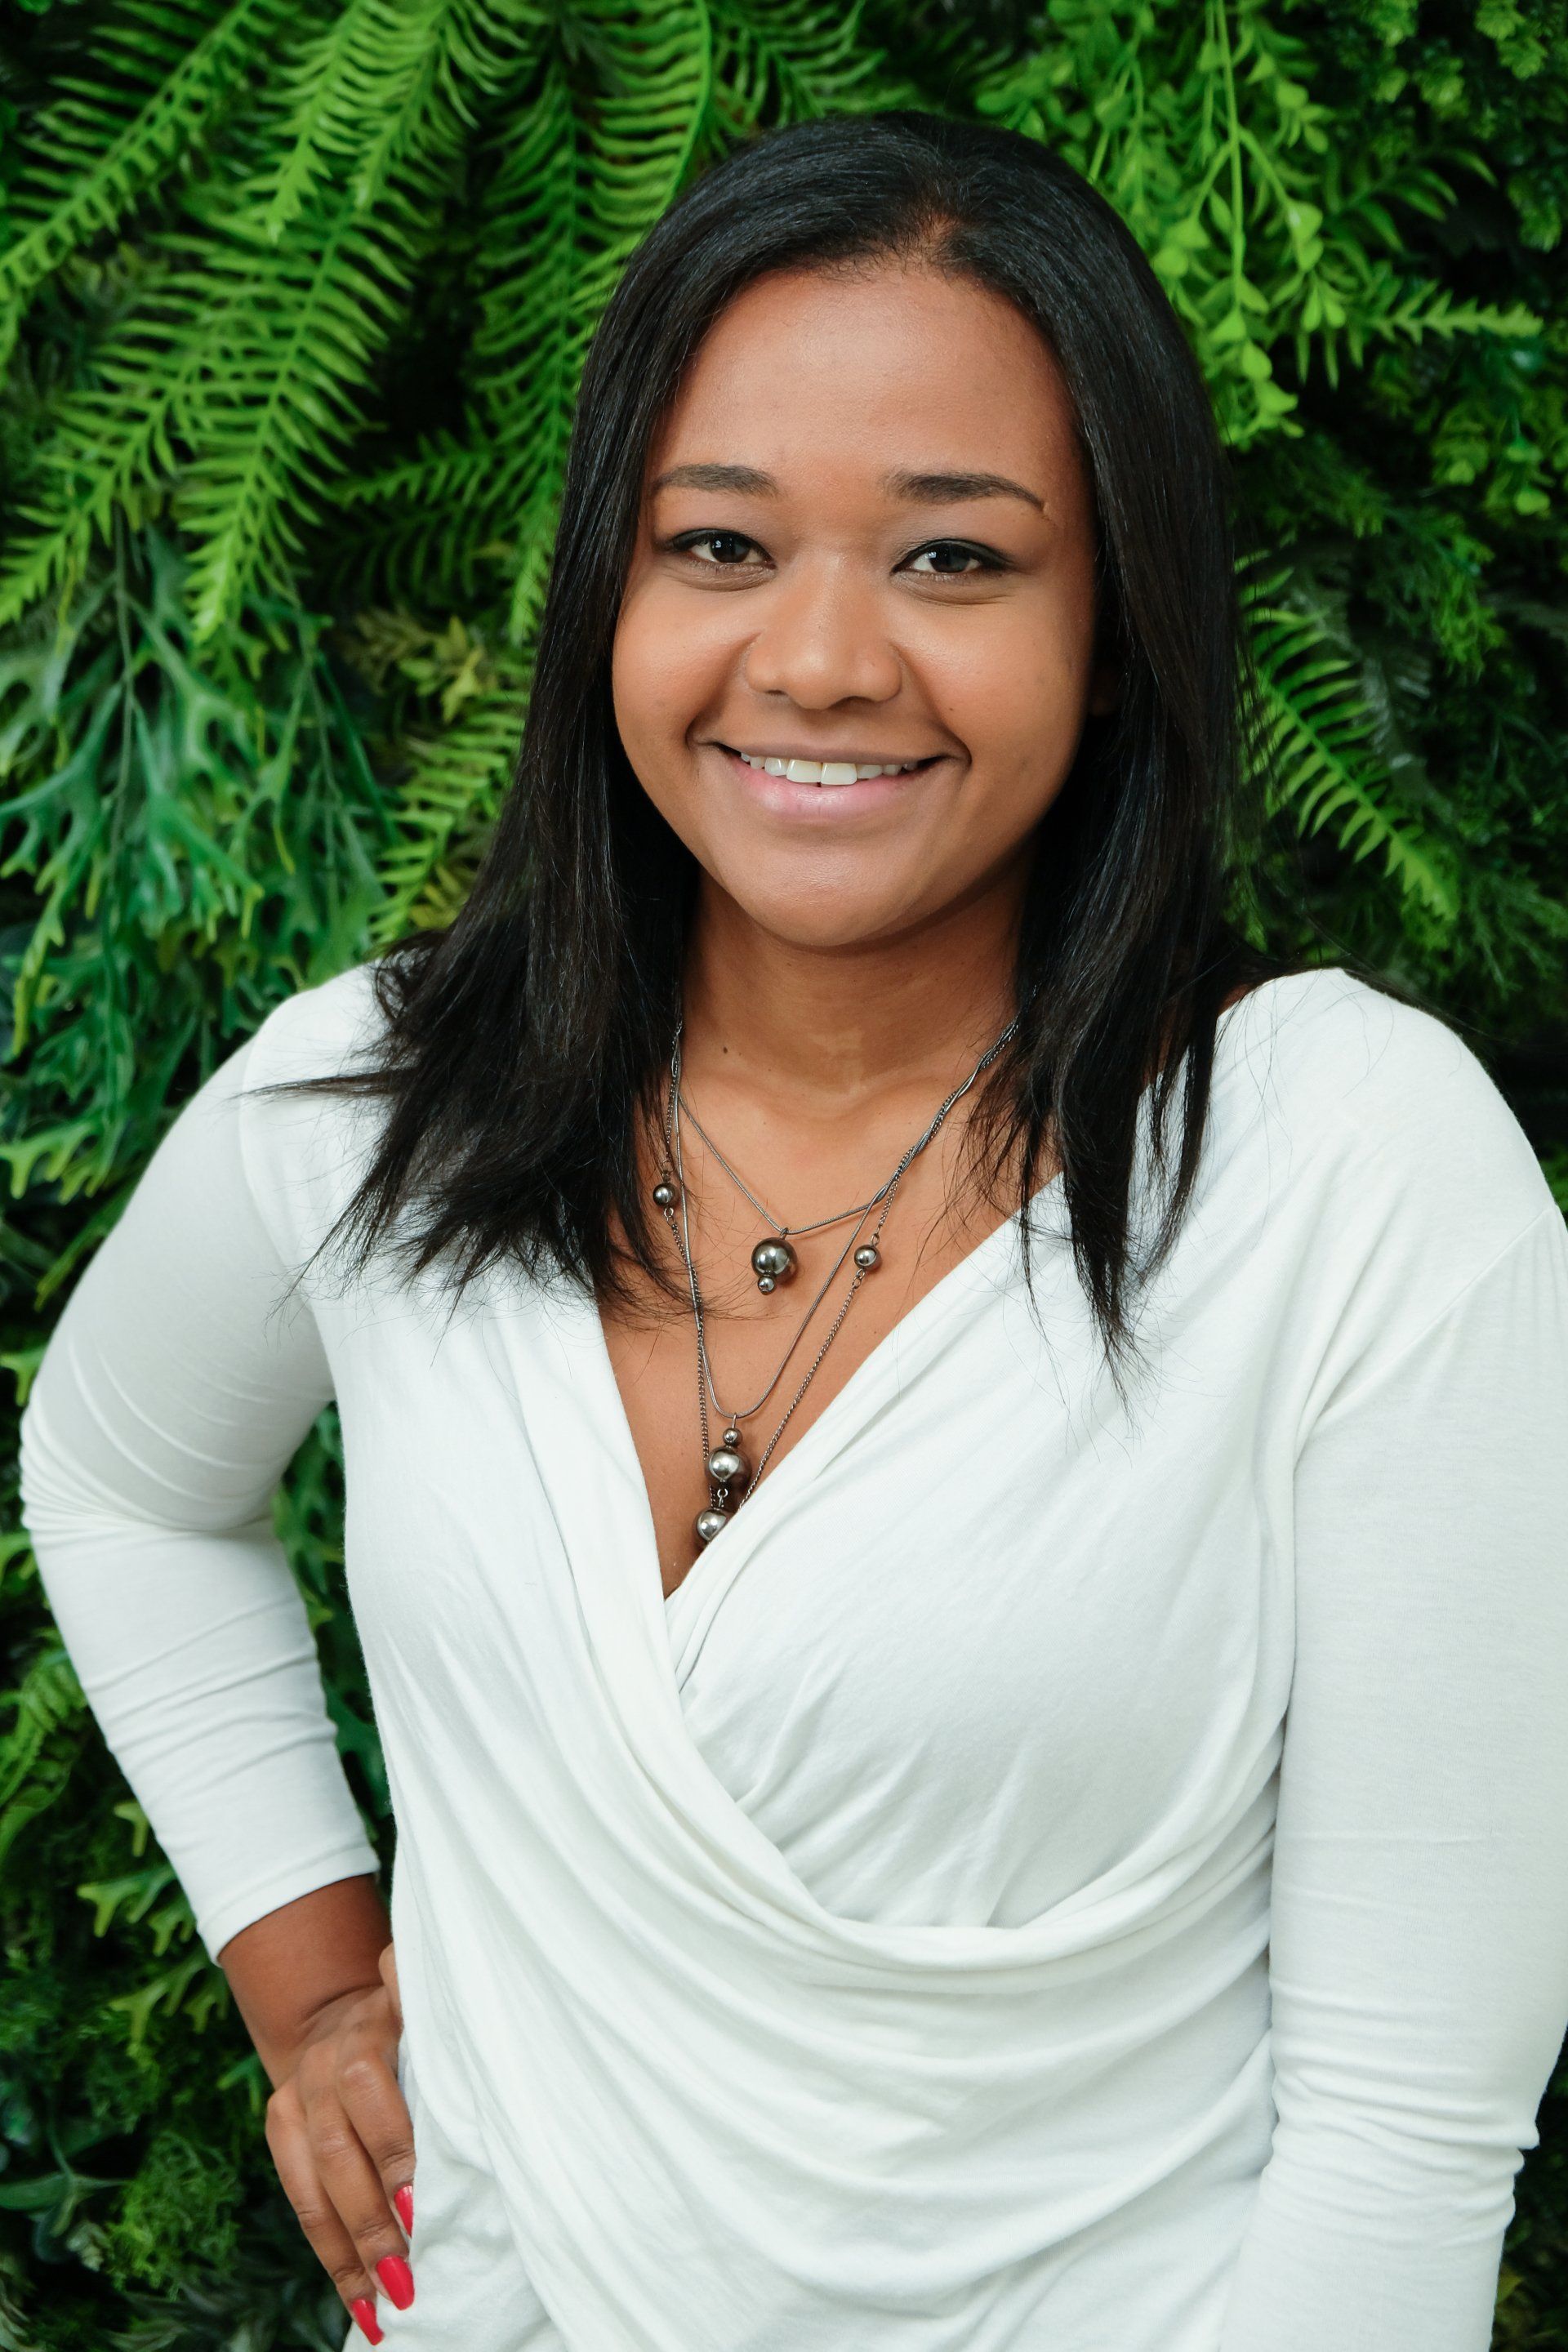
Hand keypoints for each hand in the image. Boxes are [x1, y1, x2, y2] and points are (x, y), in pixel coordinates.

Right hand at [265, 1941, 414, 2344]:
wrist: (344, 2004)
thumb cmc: (418, 2017)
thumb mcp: (434, 2001)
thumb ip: (437, 2009)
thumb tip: (444, 2014)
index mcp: (372, 2023)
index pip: (370, 2090)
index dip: (393, 2149)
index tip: (421, 2206)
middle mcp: (328, 2057)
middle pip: (340, 2147)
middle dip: (374, 2216)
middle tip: (410, 2272)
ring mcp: (297, 2091)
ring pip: (316, 2183)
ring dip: (352, 2250)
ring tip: (387, 2303)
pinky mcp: (278, 2124)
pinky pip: (301, 2200)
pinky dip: (332, 2255)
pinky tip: (360, 2301)